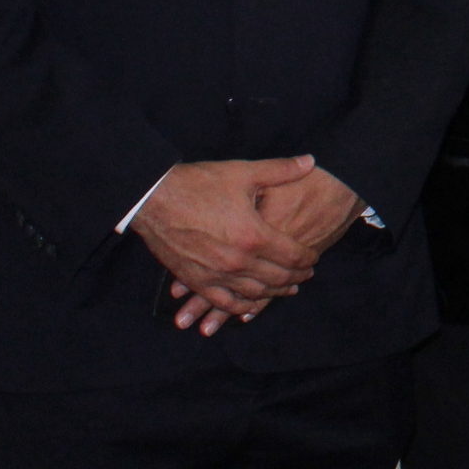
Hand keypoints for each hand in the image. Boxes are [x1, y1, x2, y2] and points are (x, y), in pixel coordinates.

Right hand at [135, 156, 319, 335]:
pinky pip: (224, 302)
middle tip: (307, 274)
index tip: (315, 256)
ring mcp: (216, 275)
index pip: (293, 255)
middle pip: (278, 278)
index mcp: (254, 236)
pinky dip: (241, 307)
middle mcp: (238, 261)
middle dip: (297, 276)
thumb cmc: (199, 184)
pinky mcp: (196, 281)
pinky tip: (249, 307)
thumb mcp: (243, 172)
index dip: (308, 257)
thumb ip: (281, 170)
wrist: (153, 198)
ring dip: (274, 293)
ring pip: (255, 293)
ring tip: (287, 289)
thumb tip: (310, 161)